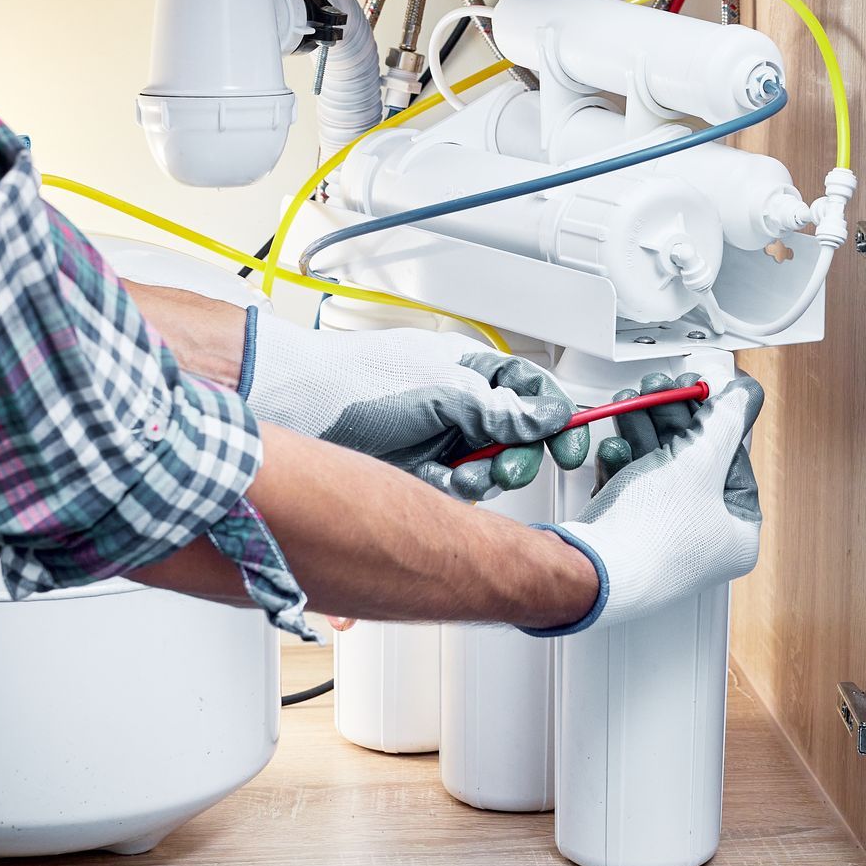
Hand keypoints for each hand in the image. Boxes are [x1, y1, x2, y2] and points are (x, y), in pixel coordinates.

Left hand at [242, 309, 590, 499]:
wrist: (295, 407)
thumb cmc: (358, 380)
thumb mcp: (442, 392)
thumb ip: (499, 410)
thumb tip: (548, 417)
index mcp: (470, 370)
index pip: (531, 392)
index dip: (556, 417)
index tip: (570, 443)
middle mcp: (458, 405)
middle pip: (515, 439)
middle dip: (516, 456)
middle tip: (506, 465)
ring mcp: (437, 440)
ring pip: (487, 471)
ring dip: (481, 478)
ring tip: (461, 474)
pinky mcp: (415, 474)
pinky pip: (452, 492)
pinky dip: (451, 494)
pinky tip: (438, 486)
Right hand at [527, 371, 763, 633]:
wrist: (590, 570)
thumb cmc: (651, 533)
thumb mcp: (700, 462)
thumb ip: (725, 421)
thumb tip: (745, 395)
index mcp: (736, 533)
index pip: (734, 460)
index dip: (714, 418)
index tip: (699, 390)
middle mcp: (702, 542)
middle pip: (693, 460)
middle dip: (670, 419)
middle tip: (658, 389)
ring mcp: (661, 540)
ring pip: (657, 470)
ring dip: (642, 431)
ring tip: (630, 404)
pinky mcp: (625, 536)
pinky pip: (630, 489)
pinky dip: (623, 462)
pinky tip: (614, 447)